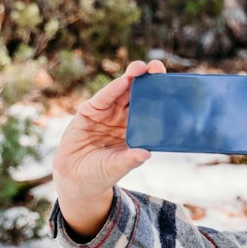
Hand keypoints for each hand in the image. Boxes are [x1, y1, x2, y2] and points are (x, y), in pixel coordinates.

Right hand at [50, 59, 166, 235]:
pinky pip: (102, 99)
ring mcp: (105, 114)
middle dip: (145, 80)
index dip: (158, 96)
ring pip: (119, 92)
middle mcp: (121, 119)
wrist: (75, 180)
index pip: (148, 109)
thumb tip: (146, 153)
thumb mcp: (116, 168)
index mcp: (133, 130)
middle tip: (156, 67)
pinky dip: (111, 90)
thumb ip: (129, 160)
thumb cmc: (100, 174)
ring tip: (140, 69)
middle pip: (135, 95)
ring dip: (129, 79)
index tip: (171, 85)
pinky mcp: (88, 113)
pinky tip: (122, 82)